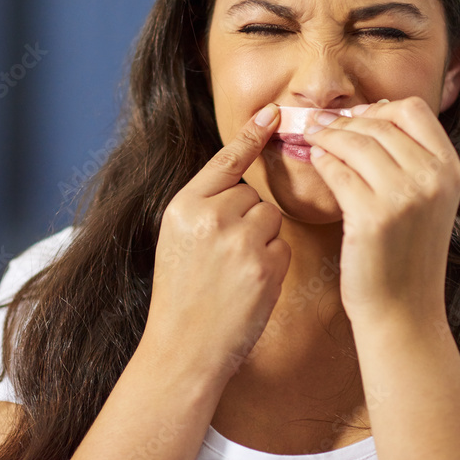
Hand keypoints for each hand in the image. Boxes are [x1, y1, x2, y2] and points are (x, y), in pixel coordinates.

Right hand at [144, 104, 291, 382]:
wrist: (183, 349)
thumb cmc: (180, 295)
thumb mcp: (176, 239)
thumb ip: (203, 207)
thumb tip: (240, 183)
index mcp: (184, 206)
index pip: (224, 160)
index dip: (251, 135)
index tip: (273, 111)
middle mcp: (211, 216)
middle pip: (253, 194)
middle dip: (246, 219)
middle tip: (222, 256)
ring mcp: (240, 240)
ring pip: (271, 218)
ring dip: (262, 240)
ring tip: (234, 272)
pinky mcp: (266, 265)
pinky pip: (283, 246)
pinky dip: (272, 264)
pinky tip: (248, 286)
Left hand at [303, 96, 459, 326]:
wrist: (404, 311)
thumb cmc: (406, 255)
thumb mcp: (426, 201)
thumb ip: (410, 160)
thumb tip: (370, 114)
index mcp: (450, 170)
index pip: (413, 110)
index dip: (378, 108)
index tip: (354, 118)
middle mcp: (433, 178)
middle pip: (379, 122)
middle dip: (343, 120)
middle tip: (319, 124)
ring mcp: (404, 197)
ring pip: (354, 141)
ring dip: (327, 136)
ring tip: (312, 139)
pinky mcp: (372, 216)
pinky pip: (337, 170)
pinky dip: (322, 162)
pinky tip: (317, 163)